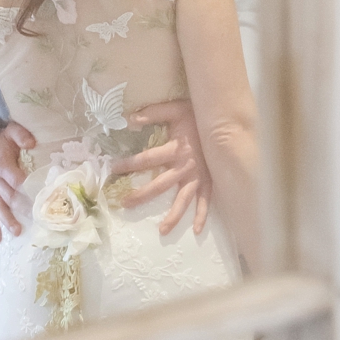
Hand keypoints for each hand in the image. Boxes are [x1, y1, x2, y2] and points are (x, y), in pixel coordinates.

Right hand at [0, 121, 35, 241]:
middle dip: (21, 208)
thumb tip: (31, 143)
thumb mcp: (11, 131)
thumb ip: (20, 135)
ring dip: (7, 221)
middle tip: (35, 218)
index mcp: (3, 166)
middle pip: (9, 197)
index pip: (14, 178)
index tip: (39, 194)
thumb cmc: (4, 141)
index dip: (25, 186)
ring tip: (17, 232)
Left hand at [108, 98, 212, 236]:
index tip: (114, 168)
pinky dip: (203, 215)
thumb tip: (130, 119)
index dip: (130, 164)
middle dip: (142, 195)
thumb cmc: (197, 115)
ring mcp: (199, 177)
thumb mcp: (174, 109)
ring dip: (174, 216)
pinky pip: (206, 201)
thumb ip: (153, 113)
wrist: (225, 120)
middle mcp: (186, 167)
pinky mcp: (210, 181)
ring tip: (162, 230)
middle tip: (125, 203)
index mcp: (176, 149)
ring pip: (184, 200)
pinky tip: (197, 230)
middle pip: (161, 185)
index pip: (148, 159)